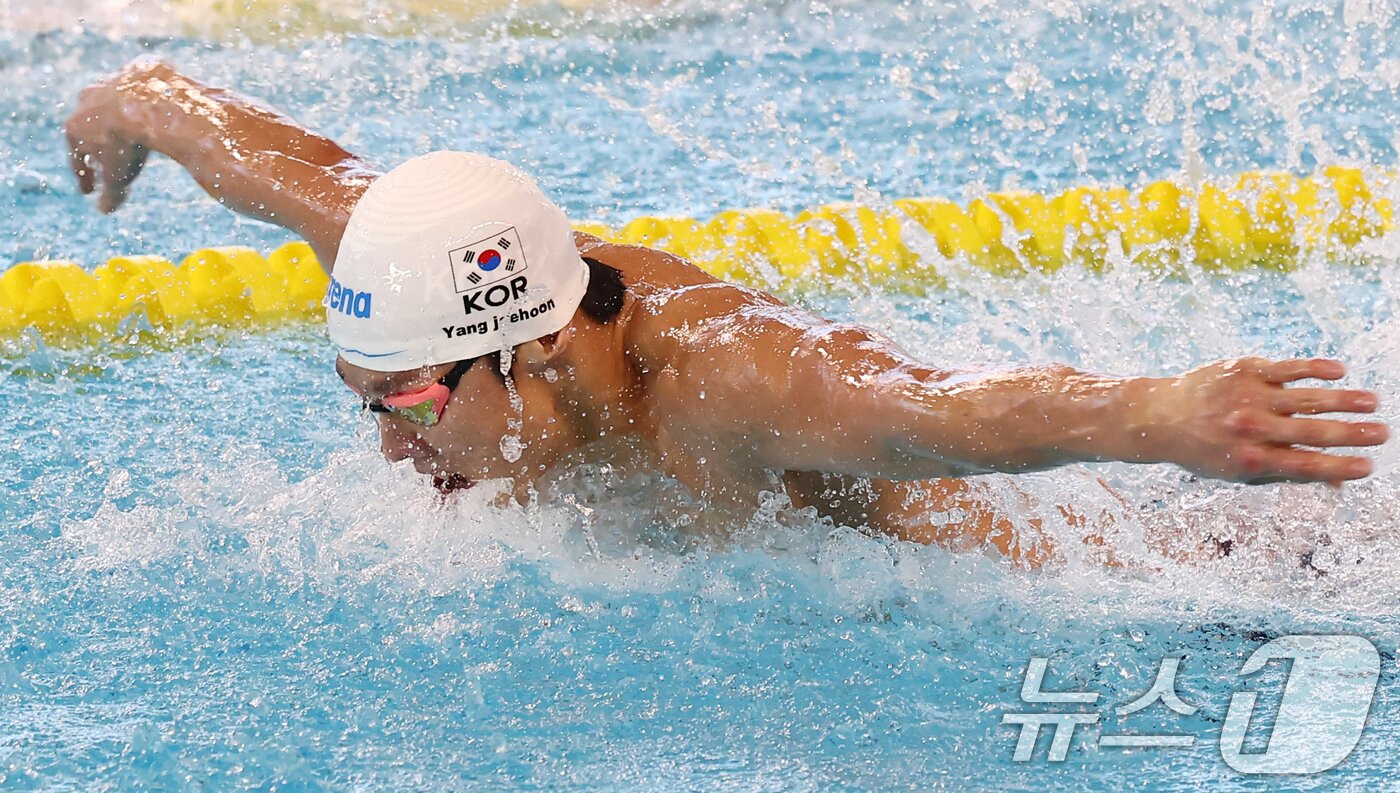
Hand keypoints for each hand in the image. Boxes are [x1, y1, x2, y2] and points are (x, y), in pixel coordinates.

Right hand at [64, 59, 161, 212]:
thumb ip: (111, 193)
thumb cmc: (127, 142)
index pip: (76, 160)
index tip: (87, 191)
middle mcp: (85, 102)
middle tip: (104, 161)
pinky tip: (153, 111)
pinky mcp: (133, 71)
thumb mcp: (118, 174)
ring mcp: (108, 83)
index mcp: (75, 128)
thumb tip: (105, 210)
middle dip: (96, 147)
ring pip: (112, 107)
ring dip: (117, 121)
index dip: (84, 178)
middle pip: (91, 130)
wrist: (147, 101)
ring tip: (128, 134)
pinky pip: (139, 91)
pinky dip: (143, 102)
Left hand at [1149, 357, 1386, 484]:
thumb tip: (1338, 484)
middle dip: (1352, 434)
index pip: (1306, 465)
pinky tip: (1338, 372)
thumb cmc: (1207, 449)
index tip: (1368, 466)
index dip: (1339, 467)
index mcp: (1250, 459)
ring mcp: (1248, 397)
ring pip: (1306, 398)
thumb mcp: (1240, 472)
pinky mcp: (1244, 370)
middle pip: (1312, 432)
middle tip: (1382, 433)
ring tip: (1372, 402)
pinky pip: (1287, 368)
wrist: (1161, 416)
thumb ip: (1288, 474)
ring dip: (1343, 400)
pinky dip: (1314, 369)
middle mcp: (1250, 429)